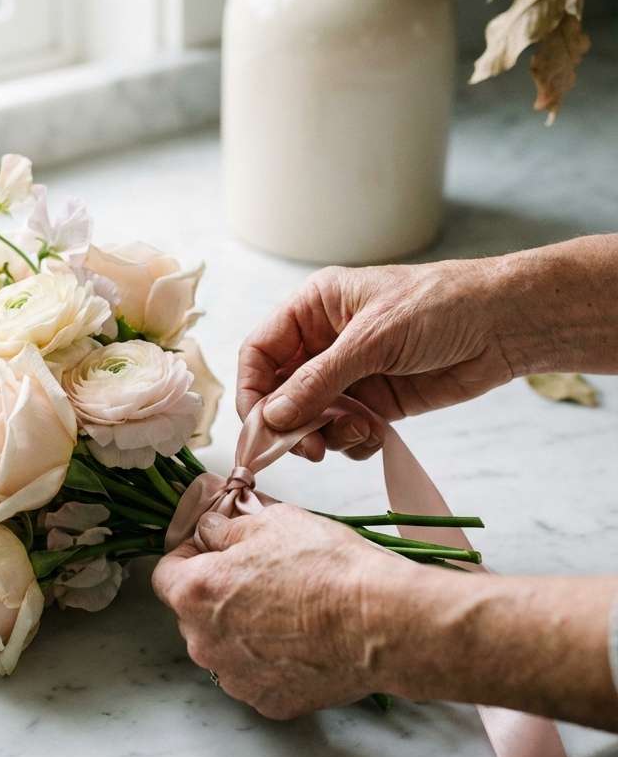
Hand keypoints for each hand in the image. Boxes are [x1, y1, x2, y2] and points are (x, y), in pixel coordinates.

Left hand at [151, 504, 404, 719]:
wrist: (381, 621)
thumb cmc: (326, 567)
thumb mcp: (272, 522)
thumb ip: (227, 528)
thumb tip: (212, 530)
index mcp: (196, 594)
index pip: (166, 573)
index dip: (190, 555)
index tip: (215, 547)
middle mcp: (205, 644)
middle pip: (195, 614)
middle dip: (219, 594)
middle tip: (262, 574)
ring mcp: (236, 680)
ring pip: (226, 648)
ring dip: (244, 630)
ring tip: (291, 610)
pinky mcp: (270, 703)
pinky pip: (258, 676)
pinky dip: (273, 661)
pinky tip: (305, 642)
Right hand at [237, 259, 514, 461]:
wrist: (505, 324)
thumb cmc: (440, 307)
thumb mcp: (373, 339)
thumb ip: (319, 381)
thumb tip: (272, 418)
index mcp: (314, 309)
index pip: (260, 354)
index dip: (252, 392)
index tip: (260, 429)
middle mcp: (324, 343)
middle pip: (279, 394)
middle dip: (290, 424)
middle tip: (307, 450)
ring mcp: (349, 376)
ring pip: (310, 420)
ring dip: (326, 435)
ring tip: (358, 431)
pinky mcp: (376, 404)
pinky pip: (344, 433)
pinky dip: (353, 442)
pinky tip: (377, 433)